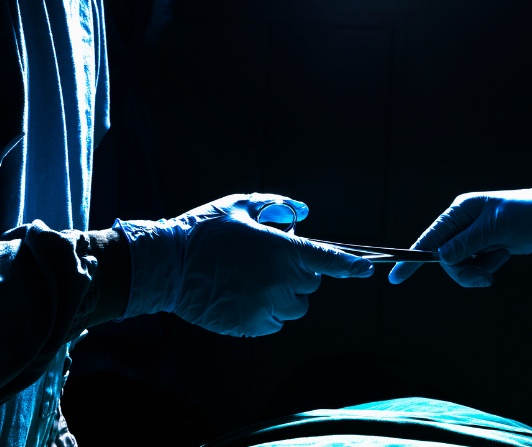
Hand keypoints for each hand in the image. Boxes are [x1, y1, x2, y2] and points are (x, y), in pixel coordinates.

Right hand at [116, 193, 373, 336]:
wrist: (166, 267)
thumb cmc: (203, 231)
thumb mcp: (240, 206)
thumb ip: (276, 206)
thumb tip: (303, 211)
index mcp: (280, 251)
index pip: (326, 260)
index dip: (349, 265)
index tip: (366, 270)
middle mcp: (278, 282)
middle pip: (311, 285)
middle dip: (299, 273)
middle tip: (270, 261)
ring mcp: (265, 307)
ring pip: (295, 307)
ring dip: (286, 295)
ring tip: (255, 280)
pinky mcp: (251, 326)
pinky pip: (276, 322)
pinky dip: (269, 312)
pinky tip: (244, 296)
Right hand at [388, 188, 531, 287]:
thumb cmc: (524, 215)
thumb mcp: (495, 228)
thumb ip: (467, 243)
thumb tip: (442, 258)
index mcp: (459, 211)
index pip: (430, 237)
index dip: (412, 257)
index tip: (395, 277)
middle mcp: (461, 224)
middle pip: (445, 259)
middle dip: (465, 271)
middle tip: (486, 277)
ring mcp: (471, 238)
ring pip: (459, 266)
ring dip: (479, 270)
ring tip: (500, 259)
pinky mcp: (481, 248)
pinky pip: (474, 267)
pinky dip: (488, 267)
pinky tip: (503, 255)